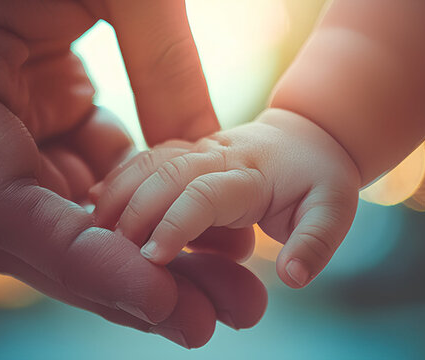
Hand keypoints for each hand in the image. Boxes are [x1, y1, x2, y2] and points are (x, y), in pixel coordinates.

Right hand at [0, 0, 265, 346]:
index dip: (83, 262)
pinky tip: (194, 235)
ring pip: (56, 213)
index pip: (4, 202)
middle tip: (206, 321)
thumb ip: (169, 77)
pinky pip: (75, 174)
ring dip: (135, 256)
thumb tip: (214, 181)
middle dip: (120, 281)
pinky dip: (132, 208)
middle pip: (30, 229)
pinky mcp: (26, 106)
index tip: (161, 301)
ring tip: (218, 293)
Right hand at [94, 109, 361, 287]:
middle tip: (113, 253)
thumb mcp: (333, 209)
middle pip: (165, 175)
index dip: (177, 223)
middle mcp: (216, 156)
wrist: (303, 138)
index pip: (206, 194)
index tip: (153, 258)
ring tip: (93, 231)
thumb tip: (294, 276)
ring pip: (146, 162)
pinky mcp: (178, 153)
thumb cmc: (318, 178)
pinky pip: (141, 160)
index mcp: (250, 173)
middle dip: (134, 212)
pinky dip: (115, 179)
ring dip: (117, 195)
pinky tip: (91, 200)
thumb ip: (314, 242)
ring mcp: (193, 151)